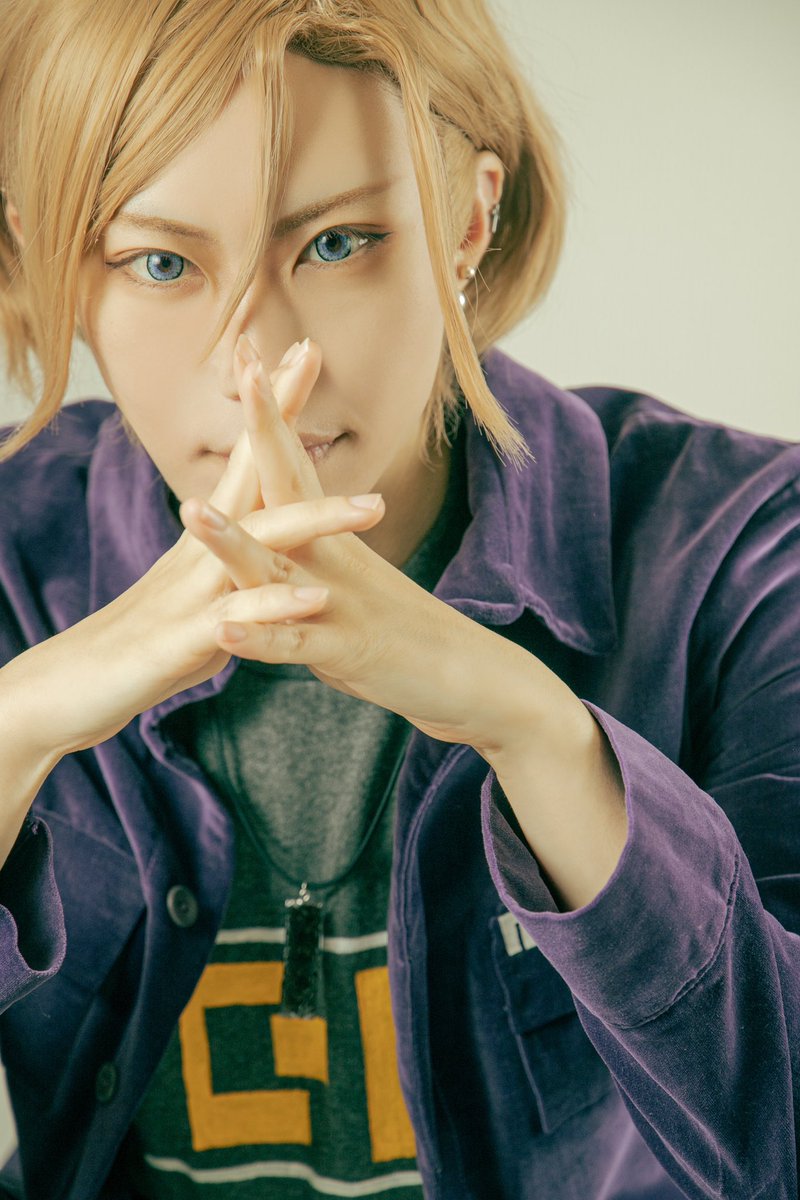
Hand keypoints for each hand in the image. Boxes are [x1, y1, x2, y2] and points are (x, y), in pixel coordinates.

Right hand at [9, 341, 385, 760]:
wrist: (69, 689)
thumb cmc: (141, 644)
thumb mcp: (195, 595)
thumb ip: (231, 566)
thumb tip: (260, 544)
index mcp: (207, 539)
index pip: (246, 459)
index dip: (273, 407)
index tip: (302, 354)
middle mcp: (200, 551)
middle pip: (249, 473)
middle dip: (281, 416)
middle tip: (314, 355)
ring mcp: (192, 591)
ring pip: (257, 541)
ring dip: (314, 517)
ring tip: (374, 504)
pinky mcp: (184, 639)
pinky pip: (238, 617)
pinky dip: (276, 603)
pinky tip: (315, 595)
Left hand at [180, 334, 545, 753]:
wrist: (472, 678)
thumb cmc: (409, 634)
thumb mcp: (354, 585)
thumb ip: (313, 556)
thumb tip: (280, 527)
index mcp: (333, 540)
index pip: (295, 464)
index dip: (271, 411)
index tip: (249, 354)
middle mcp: (335, 558)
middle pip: (292, 487)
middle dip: (265, 426)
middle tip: (244, 366)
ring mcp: (341, 603)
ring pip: (277, 567)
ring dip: (232, 540)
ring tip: (188, 508)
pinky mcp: (348, 652)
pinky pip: (295, 646)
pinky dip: (259, 639)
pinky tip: (223, 630)